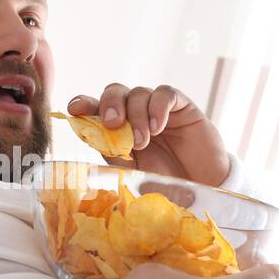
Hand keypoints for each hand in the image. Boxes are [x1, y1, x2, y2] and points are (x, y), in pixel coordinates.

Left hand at [67, 84, 230, 186]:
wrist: (203, 187)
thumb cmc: (166, 181)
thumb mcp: (133, 172)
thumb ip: (115, 154)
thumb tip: (94, 138)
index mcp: (117, 129)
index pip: (95, 109)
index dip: (84, 104)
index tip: (75, 108)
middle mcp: (134, 114)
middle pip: (115, 92)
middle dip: (110, 104)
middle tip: (113, 123)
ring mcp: (156, 108)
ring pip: (138, 93)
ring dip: (136, 116)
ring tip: (143, 141)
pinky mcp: (180, 105)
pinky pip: (164, 94)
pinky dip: (157, 107)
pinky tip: (158, 127)